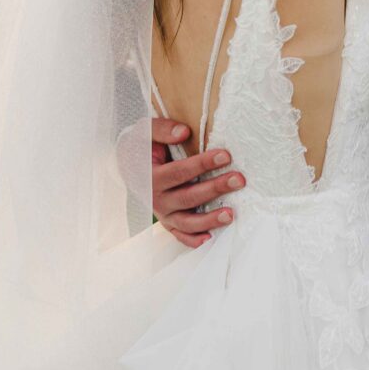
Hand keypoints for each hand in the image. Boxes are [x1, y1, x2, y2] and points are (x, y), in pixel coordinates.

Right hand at [151, 117, 245, 248]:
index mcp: (151, 176)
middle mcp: (156, 199)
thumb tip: (184, 133)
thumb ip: (163, 129)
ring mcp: (163, 214)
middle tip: (239, 179)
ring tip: (231, 214)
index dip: (203, 164)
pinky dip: (193, 240)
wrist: (129, 164)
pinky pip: (180, 235)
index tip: (226, 155)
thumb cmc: (142, 146)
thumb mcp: (146, 131)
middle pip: (188, 197)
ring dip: (209, 219)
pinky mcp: (168, 222)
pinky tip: (210, 237)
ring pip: (187, 222)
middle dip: (215, 188)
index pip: (180, 171)